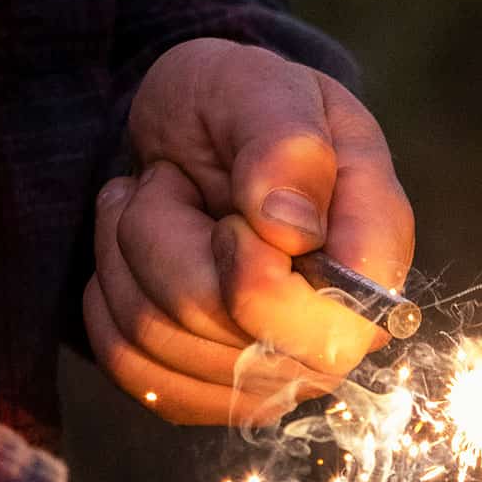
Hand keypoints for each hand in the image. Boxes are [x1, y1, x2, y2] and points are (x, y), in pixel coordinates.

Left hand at [85, 39, 415, 425]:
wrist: (195, 137)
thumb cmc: (241, 108)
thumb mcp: (263, 88)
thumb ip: (287, 145)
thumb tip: (292, 228)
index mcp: (374, 254)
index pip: (328, 328)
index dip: (256, 273)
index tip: (233, 208)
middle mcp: (337, 336)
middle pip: (226, 333)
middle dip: (167, 241)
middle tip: (173, 185)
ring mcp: (277, 375)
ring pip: (162, 343)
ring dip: (128, 254)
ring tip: (152, 204)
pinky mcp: (214, 393)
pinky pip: (134, 371)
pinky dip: (106, 300)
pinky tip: (132, 255)